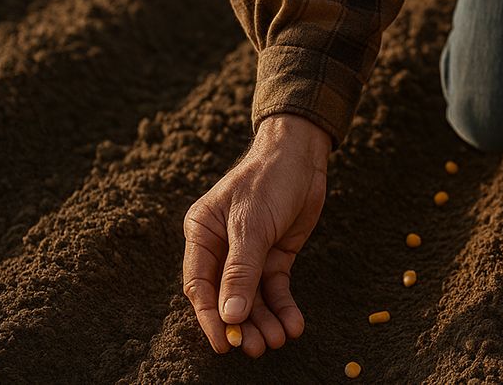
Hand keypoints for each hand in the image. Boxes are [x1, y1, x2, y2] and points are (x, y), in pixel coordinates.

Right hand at [182, 114, 330, 356]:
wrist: (302, 154)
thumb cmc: (268, 180)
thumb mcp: (251, 225)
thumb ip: (240, 271)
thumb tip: (229, 316)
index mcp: (201, 234)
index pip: (199, 286)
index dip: (210, 317)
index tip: (223, 344)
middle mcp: (221, 247)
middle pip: (227, 296)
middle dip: (242, 324)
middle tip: (256, 349)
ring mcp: (249, 253)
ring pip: (252, 297)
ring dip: (264, 321)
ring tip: (277, 341)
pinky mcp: (275, 254)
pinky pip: (275, 288)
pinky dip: (284, 307)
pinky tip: (294, 324)